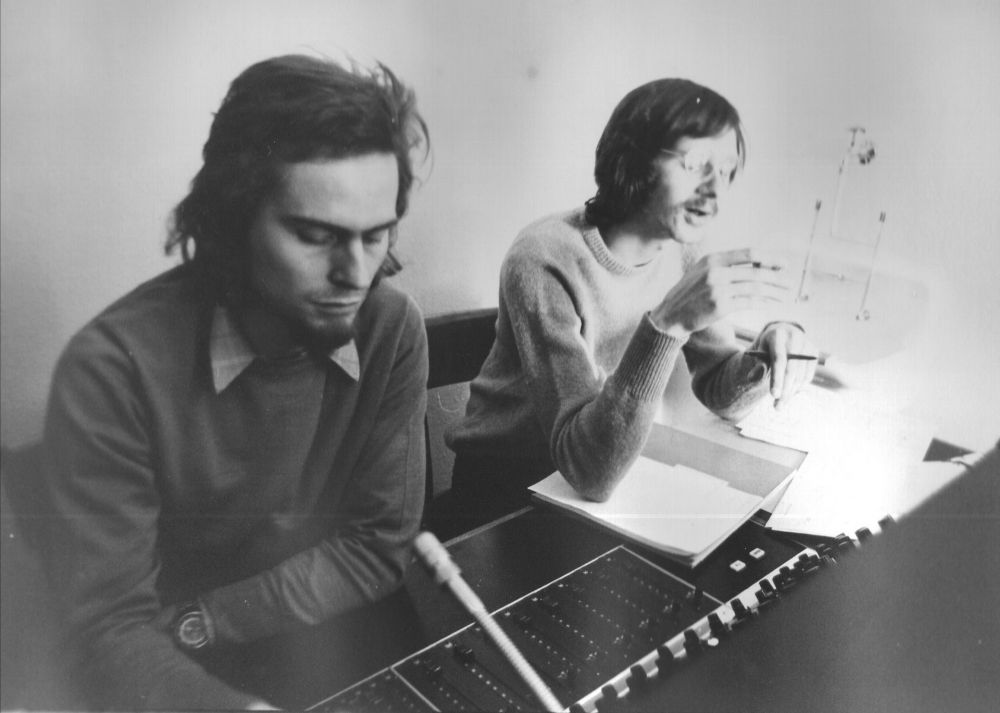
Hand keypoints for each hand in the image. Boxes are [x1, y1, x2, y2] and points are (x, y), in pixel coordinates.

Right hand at [651, 248, 792, 337]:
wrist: (670, 315)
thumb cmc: (689, 293)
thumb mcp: (702, 271)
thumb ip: (725, 265)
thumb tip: (757, 263)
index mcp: (712, 259)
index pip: (749, 253)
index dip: (770, 258)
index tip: (784, 264)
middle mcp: (715, 272)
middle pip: (755, 272)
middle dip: (776, 278)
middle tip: (789, 283)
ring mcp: (717, 289)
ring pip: (754, 288)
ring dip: (773, 292)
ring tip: (784, 296)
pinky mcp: (720, 307)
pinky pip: (748, 303)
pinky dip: (761, 303)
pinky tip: (769, 303)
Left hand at [754, 322, 817, 407]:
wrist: (784, 333)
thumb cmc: (768, 346)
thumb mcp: (759, 352)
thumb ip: (758, 364)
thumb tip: (751, 378)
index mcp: (778, 336)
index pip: (779, 360)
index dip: (777, 378)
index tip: (774, 395)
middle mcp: (795, 339)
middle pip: (792, 370)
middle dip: (784, 390)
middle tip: (777, 407)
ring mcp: (807, 346)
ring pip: (800, 376)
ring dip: (791, 393)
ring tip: (779, 404)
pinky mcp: (814, 354)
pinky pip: (808, 376)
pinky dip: (798, 388)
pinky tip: (789, 394)